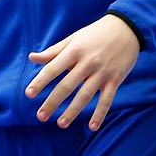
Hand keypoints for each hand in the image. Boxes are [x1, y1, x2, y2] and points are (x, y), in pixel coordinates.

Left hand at [27, 13, 141, 129]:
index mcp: (74, 51)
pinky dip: (100, 113)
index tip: (29, 94)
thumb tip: (32, 58)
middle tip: (40, 116)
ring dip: (72, 111)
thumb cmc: (95, 34)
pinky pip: (107, 99)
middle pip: (67, 86)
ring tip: (60, 124)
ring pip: (85, 95)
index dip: (40, 82)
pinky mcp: (115, 79)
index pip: (53, 69)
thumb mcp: (73, 38)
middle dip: (52, 102)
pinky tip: (92, 127)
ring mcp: (102, 72)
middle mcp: (87, 62)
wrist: (127, 28)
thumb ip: (53, 51)